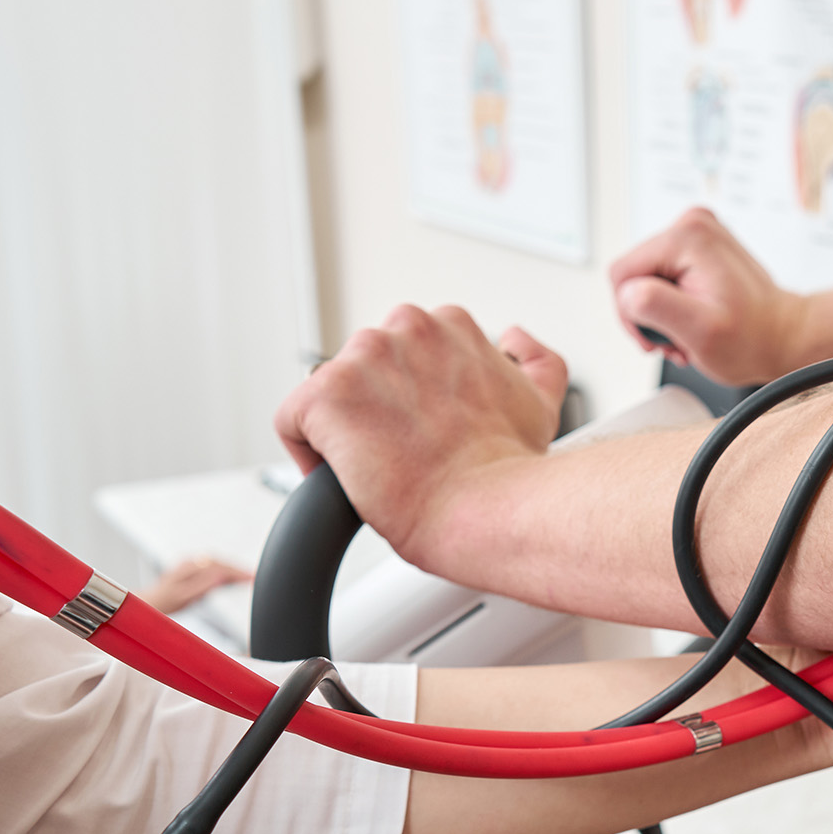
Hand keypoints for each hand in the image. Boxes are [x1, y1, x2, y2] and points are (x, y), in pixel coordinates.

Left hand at [135, 557, 252, 614]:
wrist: (141, 605)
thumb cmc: (159, 604)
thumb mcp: (181, 598)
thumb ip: (201, 587)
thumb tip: (220, 577)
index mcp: (188, 569)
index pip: (220, 568)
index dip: (238, 573)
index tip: (253, 578)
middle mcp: (188, 564)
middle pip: (220, 562)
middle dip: (238, 568)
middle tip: (254, 577)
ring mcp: (187, 566)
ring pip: (216, 562)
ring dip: (231, 567)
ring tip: (245, 575)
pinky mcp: (187, 570)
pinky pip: (210, 565)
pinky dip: (223, 569)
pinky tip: (227, 575)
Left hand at [273, 305, 565, 564]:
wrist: (487, 508)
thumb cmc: (508, 469)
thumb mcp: (539, 401)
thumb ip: (534, 361)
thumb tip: (517, 341)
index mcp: (449, 326)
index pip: (404, 353)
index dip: (409, 398)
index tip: (422, 431)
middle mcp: (407, 328)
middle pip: (365, 370)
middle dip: (378, 411)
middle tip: (404, 454)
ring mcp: (363, 357)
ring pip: (330, 395)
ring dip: (347, 431)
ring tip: (381, 469)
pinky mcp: (325, 395)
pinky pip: (293, 422)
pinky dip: (312, 456)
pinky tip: (347, 477)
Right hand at [610, 208, 809, 385]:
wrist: (782, 335)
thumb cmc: (751, 338)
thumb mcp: (700, 330)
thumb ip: (656, 305)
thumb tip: (628, 292)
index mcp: (687, 236)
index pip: (622, 273)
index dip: (630, 313)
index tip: (658, 337)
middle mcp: (692, 224)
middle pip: (633, 274)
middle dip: (647, 314)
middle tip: (676, 338)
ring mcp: (697, 232)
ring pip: (646, 277)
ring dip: (660, 312)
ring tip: (687, 332)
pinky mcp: (699, 246)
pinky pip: (664, 275)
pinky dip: (672, 303)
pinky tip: (692, 319)